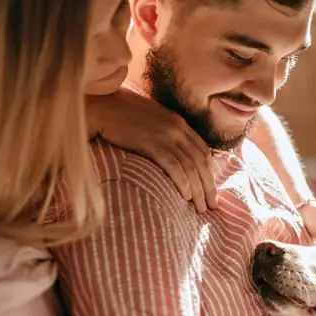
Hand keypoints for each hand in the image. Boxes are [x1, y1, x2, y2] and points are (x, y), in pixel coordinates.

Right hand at [86, 88, 216, 212]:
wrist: (102, 107)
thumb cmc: (123, 116)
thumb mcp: (153, 121)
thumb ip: (166, 134)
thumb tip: (174, 154)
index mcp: (179, 123)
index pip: (204, 151)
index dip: (210, 173)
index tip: (211, 190)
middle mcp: (177, 128)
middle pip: (201, 161)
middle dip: (208, 186)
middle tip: (212, 206)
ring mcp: (165, 135)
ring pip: (190, 166)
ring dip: (197, 190)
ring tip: (201, 208)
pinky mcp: (151, 143)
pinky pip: (172, 165)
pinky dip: (182, 182)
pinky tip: (185, 196)